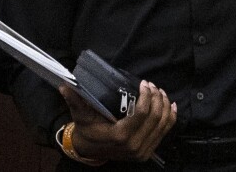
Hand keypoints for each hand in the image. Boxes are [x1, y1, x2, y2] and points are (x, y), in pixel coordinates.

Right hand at [59, 80, 176, 161]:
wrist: (90, 151)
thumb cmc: (87, 130)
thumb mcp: (80, 115)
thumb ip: (75, 100)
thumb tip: (64, 85)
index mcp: (120, 136)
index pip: (141, 114)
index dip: (146, 96)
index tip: (144, 83)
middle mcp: (134, 146)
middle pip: (155, 118)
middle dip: (156, 98)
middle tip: (152, 85)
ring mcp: (142, 151)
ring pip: (163, 125)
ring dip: (164, 106)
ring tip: (160, 92)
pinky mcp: (148, 151)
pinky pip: (164, 133)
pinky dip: (170, 118)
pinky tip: (171, 105)